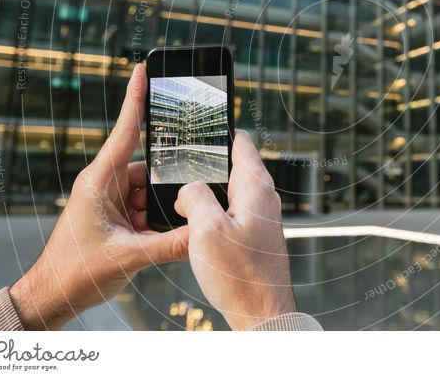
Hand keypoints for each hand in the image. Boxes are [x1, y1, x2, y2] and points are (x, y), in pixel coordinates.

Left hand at [9, 64, 188, 329]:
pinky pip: (146, 209)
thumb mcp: (127, 256)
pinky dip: (155, 222)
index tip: (144, 69)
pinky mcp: (118, 216)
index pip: (124, 130)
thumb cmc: (74, 272)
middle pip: (149, 169)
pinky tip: (158, 238)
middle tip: (168, 205)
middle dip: (164, 186)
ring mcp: (112, 200)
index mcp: (99, 180)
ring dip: (158, 210)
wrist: (51, 298)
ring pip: (151, 192)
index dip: (136, 98)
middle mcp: (106, 184)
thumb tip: (204, 234)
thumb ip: (170, 244)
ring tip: (151, 234)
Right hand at [174, 130, 296, 329]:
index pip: (241, 142)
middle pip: (232, 165)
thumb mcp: (206, 230)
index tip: (198, 124)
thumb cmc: (239, 276)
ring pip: (229, 190)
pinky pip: (229, 211)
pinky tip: (193, 222)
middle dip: (206, 163)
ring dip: (206, 191)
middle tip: (177, 162)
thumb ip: (195, 197)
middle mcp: (263, 197)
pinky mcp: (254, 235)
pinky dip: (211, 211)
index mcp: (255, 187)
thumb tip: (189, 189)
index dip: (219, 130)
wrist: (262, 314)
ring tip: (179, 194)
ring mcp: (260, 217)